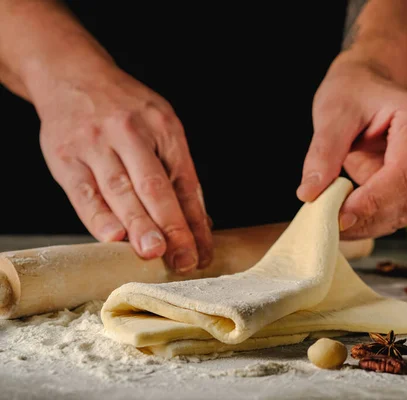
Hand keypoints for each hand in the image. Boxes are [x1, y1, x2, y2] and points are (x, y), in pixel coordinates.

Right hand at [36, 65, 212, 273]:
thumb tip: (198, 221)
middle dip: (171, 225)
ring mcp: (96, 143)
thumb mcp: (159, 125)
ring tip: (153, 253)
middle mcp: (131, 133)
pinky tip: (113, 237)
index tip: (202, 251)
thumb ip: (175, 169)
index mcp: (163, 127)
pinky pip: (84, 191)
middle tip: (183, 258)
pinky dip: (98, 216)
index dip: (194, 220)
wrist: (72, 75)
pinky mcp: (66, 156)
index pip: (184, 181)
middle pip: (155, 186)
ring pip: (120, 190)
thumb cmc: (124, 110)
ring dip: (139, 225)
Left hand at [297, 60, 406, 238]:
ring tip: (333, 223)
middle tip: (329, 224)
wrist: (366, 84)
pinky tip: (346, 218)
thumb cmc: (352, 91)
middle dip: (370, 217)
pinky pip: (398, 210)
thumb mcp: (332, 113)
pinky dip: (372, 220)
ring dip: (370, 224)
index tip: (341, 216)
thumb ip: (323, 153)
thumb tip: (310, 193)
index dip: (375, 200)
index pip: (404, 171)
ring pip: (406, 211)